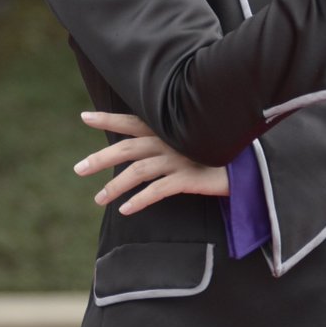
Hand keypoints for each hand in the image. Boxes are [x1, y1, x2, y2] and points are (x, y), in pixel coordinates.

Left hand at [74, 111, 229, 215]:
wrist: (247, 162)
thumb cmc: (216, 149)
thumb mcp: (189, 138)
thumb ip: (167, 138)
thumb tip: (143, 145)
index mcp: (167, 128)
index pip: (131, 122)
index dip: (108, 118)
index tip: (84, 116)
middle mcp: (169, 140)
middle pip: (127, 147)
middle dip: (100, 158)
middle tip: (78, 169)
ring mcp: (178, 158)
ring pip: (137, 171)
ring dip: (114, 186)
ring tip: (98, 200)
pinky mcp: (188, 177)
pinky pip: (157, 190)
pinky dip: (139, 200)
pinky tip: (125, 210)